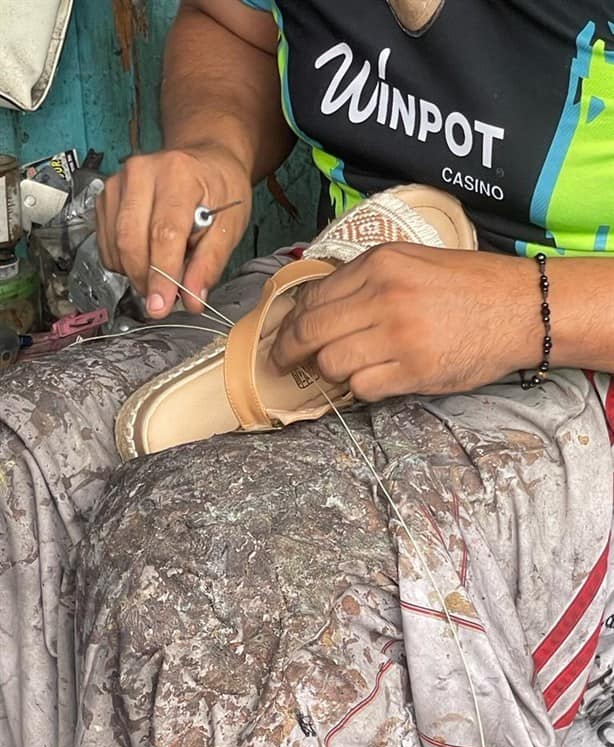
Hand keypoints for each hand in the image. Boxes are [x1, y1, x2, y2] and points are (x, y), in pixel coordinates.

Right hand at [96, 145, 251, 316]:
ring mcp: (119, 182)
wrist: (204, 160)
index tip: (162, 305)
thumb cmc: (220, 188)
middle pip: (131, 240)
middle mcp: (142, 172)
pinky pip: (106, 242)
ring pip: (115, 244)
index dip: (162, 275)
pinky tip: (146, 259)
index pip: (164, 234)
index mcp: (178, 175)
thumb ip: (210, 263)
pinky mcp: (106, 196)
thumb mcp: (230, 224)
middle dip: (145, 280)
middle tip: (162, 302)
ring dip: (135, 273)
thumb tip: (193, 298)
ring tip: (161, 275)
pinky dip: (124, 262)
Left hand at [271, 243, 539, 399]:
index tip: (282, 337)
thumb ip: (364, 280)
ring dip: (330, 372)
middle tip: (282, 364)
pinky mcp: (414, 370)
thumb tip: (317, 309)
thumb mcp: (411, 261)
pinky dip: (360, 389)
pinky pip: (362, 388)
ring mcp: (398, 335)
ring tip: (343, 370)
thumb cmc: (468, 284)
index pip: (311, 297)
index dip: (289, 323)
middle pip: (310, 333)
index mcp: (378, 263)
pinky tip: (374, 379)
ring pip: (331, 363)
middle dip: (288, 353)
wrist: (522, 307)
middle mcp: (383, 296)